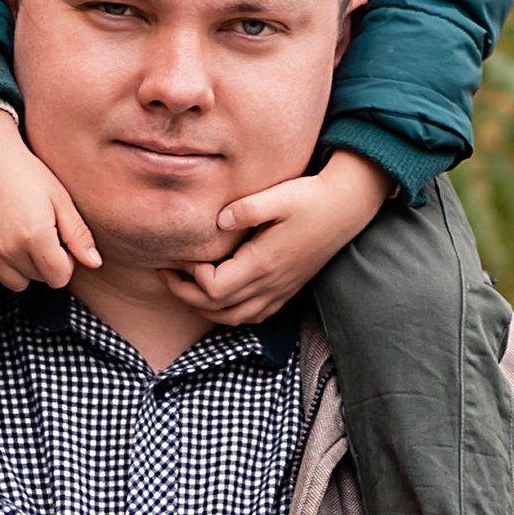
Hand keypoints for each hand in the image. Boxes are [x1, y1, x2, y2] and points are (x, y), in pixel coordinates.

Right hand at [0, 106, 100, 290]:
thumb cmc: (26, 172)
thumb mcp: (60, 198)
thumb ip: (78, 235)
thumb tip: (95, 263)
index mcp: (35, 237)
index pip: (60, 278)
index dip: (65, 261)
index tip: (59, 238)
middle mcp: (8, 250)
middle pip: (39, 279)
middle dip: (44, 262)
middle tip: (39, 231)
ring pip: (15, 282)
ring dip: (22, 267)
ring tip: (21, 236)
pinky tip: (2, 238)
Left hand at [161, 148, 392, 326]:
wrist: (346, 208)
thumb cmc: (311, 199)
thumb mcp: (279, 196)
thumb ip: (246, 209)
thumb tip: (219, 220)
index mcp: (263, 263)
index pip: (215, 289)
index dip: (192, 276)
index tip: (186, 254)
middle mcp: (271, 284)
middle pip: (218, 309)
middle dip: (186, 295)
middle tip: (167, 273)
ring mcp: (280, 290)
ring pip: (235, 319)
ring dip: (206, 309)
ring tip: (186, 287)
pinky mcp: (287, 289)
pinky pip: (253, 316)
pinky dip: (230, 313)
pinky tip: (221, 297)